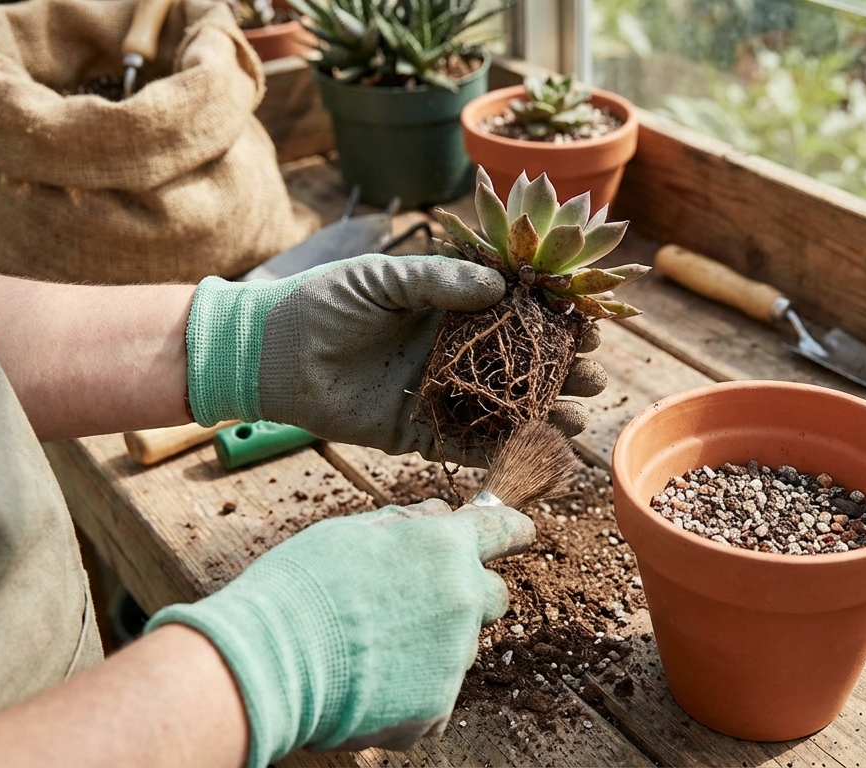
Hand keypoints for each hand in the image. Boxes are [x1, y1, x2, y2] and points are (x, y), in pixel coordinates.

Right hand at [146, 499, 535, 765]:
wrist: (269, 661)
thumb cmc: (301, 588)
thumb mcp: (350, 532)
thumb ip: (405, 524)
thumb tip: (438, 514)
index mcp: (444, 548)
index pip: (501, 529)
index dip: (513, 528)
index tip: (523, 531)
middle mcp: (461, 599)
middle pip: (493, 596)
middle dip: (469, 594)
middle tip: (419, 602)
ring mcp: (453, 657)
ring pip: (458, 646)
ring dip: (431, 644)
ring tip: (371, 647)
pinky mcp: (437, 706)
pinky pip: (436, 693)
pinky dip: (412, 689)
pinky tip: (369, 681)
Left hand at [184, 254, 606, 463]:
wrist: (269, 353)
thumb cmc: (323, 302)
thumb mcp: (382, 279)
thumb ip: (438, 281)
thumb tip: (501, 286)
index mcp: (448, 309)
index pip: (515, 315)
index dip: (554, 321)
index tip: (589, 324)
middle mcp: (450, 353)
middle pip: (519, 365)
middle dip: (561, 372)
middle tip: (595, 377)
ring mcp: (436, 393)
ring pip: (501, 407)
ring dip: (542, 414)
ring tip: (579, 419)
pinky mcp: (414, 431)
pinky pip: (465, 443)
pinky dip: (500, 449)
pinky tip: (535, 450)